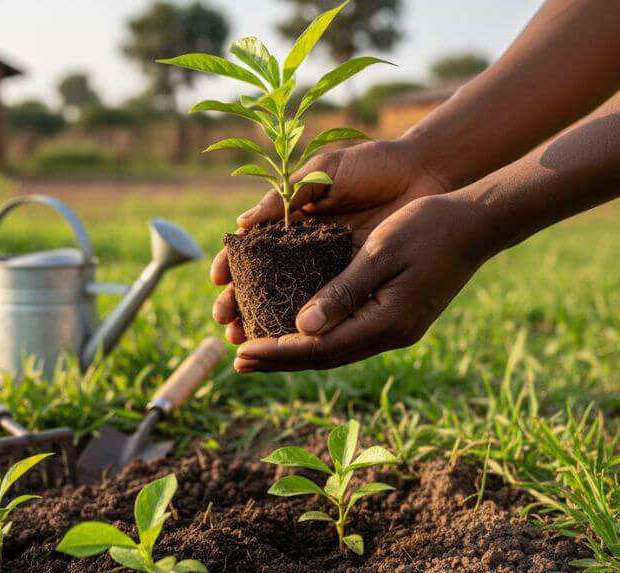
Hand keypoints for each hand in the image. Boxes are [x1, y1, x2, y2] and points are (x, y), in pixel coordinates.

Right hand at [212, 139, 448, 344]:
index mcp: (294, 224)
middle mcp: (309, 251)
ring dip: (269, 321)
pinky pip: (331, 306)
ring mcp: (334, 269)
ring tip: (245, 338)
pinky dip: (310, 323)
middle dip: (243, 304)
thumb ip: (286, 196)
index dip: (233, 266)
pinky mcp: (361, 281)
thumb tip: (242, 225)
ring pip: (294, 302)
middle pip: (268, 284)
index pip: (255, 251)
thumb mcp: (324, 174)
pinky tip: (291, 337)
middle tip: (225, 322)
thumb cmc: (373, 164)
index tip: (217, 281)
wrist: (426, 170)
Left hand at [232, 194, 495, 371]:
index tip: (241, 353)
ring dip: (294, 351)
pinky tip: (294, 330)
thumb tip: (303, 328)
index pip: (321, 348)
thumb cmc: (429, 227)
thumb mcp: (381, 253)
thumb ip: (343, 291)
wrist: (477, 223)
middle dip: (278, 359)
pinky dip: (315, 336)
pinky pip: (346, 334)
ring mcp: (394, 328)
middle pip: (324, 356)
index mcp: (387, 322)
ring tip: (255, 350)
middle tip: (236, 360)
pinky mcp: (394, 317)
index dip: (278, 352)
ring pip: (334, 349)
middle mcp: (389, 333)